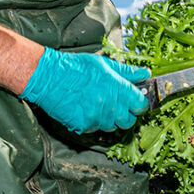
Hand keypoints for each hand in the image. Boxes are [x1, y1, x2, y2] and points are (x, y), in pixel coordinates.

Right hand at [19, 47, 150, 132]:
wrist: (49, 77)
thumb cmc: (75, 68)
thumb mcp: (104, 64)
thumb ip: (127, 72)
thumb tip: (144, 73)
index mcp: (117, 88)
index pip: (141, 105)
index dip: (139, 103)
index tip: (135, 101)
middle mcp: (109, 106)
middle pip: (129, 121)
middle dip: (125, 114)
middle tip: (116, 105)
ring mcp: (96, 118)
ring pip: (112, 127)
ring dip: (108, 119)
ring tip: (97, 104)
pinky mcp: (84, 126)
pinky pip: (95, 129)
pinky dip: (92, 122)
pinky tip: (85, 109)